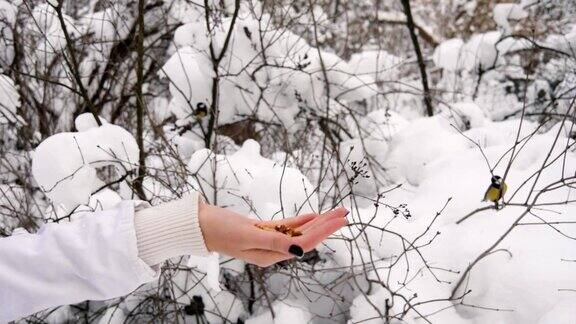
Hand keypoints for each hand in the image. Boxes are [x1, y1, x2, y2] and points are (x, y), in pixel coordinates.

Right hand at [198, 202, 347, 266]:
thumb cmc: (220, 230)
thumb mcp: (247, 236)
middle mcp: (272, 250)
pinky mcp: (262, 230)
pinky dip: (300, 220)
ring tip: (335, 212)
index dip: (324, 232)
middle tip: (345, 213)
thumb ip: (274, 241)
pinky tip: (314, 215)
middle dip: (326, 226)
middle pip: (305, 237)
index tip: (339, 220)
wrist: (200, 225)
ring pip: (298, 230)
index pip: (304, 243)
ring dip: (317, 221)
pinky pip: (286, 226)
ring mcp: (268, 240)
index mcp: (270, 255)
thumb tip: (300, 250)